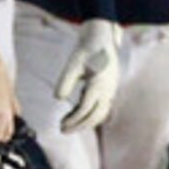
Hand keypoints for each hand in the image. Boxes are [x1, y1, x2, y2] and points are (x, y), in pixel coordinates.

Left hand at [56, 17, 121, 131]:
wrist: (102, 37)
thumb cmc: (86, 49)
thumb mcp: (73, 62)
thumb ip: (65, 80)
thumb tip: (58, 98)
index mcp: (100, 83)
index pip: (87, 108)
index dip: (74, 119)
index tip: (61, 125)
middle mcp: (108, 90)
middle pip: (95, 115)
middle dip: (79, 125)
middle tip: (63, 130)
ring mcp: (110, 90)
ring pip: (100, 113)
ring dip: (85, 122)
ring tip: (67, 124)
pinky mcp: (109, 90)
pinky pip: (101, 108)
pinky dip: (90, 114)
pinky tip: (76, 114)